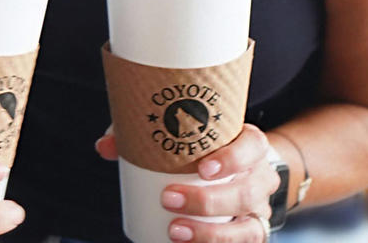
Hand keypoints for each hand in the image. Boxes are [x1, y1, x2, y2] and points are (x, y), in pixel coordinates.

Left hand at [97, 123, 278, 242]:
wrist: (240, 172)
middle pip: (247, 191)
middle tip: (169, 199)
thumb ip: (147, 135)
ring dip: (211, 234)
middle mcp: (260, 177)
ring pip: (249, 228)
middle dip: (208, 200)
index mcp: (250, 145)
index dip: (232, 157)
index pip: (252, 145)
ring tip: (174, 231)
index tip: (203, 167)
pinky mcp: (252, 234)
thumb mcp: (187, 135)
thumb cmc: (207, 149)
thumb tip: (107, 146)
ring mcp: (259, 210)